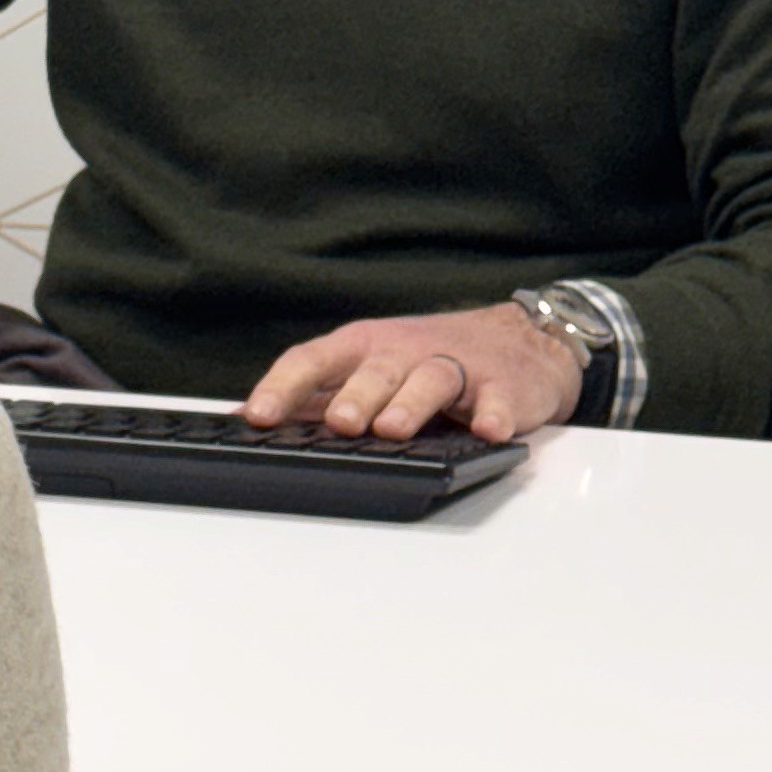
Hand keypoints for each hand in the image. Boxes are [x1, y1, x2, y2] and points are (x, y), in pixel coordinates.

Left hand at [244, 301, 586, 445]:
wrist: (519, 341)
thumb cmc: (428, 360)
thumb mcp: (369, 369)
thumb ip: (319, 394)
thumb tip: (253, 420)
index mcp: (364, 348)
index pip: (315, 360)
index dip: (283, 386)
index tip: (257, 415)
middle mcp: (405, 351)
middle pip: (375, 370)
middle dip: (354, 395)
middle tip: (338, 422)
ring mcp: (456, 366)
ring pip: (429, 380)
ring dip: (411, 403)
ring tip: (393, 429)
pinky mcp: (501, 387)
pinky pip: (496, 400)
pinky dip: (492, 415)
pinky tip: (486, 430)